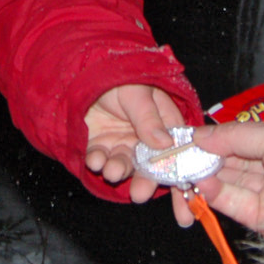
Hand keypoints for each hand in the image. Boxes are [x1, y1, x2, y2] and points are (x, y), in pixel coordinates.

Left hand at [84, 84, 193, 222]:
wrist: (84, 70)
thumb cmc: (119, 74)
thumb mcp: (138, 92)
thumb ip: (148, 118)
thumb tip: (165, 143)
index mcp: (164, 124)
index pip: (176, 153)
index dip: (179, 174)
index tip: (179, 193)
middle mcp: (145, 139)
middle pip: (151, 166)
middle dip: (146, 182)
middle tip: (140, 193)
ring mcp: (122, 143)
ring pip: (125, 166)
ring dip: (119, 172)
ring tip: (111, 171)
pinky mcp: (100, 146)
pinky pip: (100, 160)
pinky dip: (97, 163)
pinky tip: (94, 159)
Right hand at [186, 121, 263, 231]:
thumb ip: (234, 135)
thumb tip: (200, 136)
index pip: (236, 137)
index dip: (212, 138)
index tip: (188, 137)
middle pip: (228, 161)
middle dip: (203, 159)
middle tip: (179, 155)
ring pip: (227, 182)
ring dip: (205, 176)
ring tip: (186, 170)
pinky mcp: (259, 217)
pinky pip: (233, 203)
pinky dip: (215, 194)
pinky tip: (201, 184)